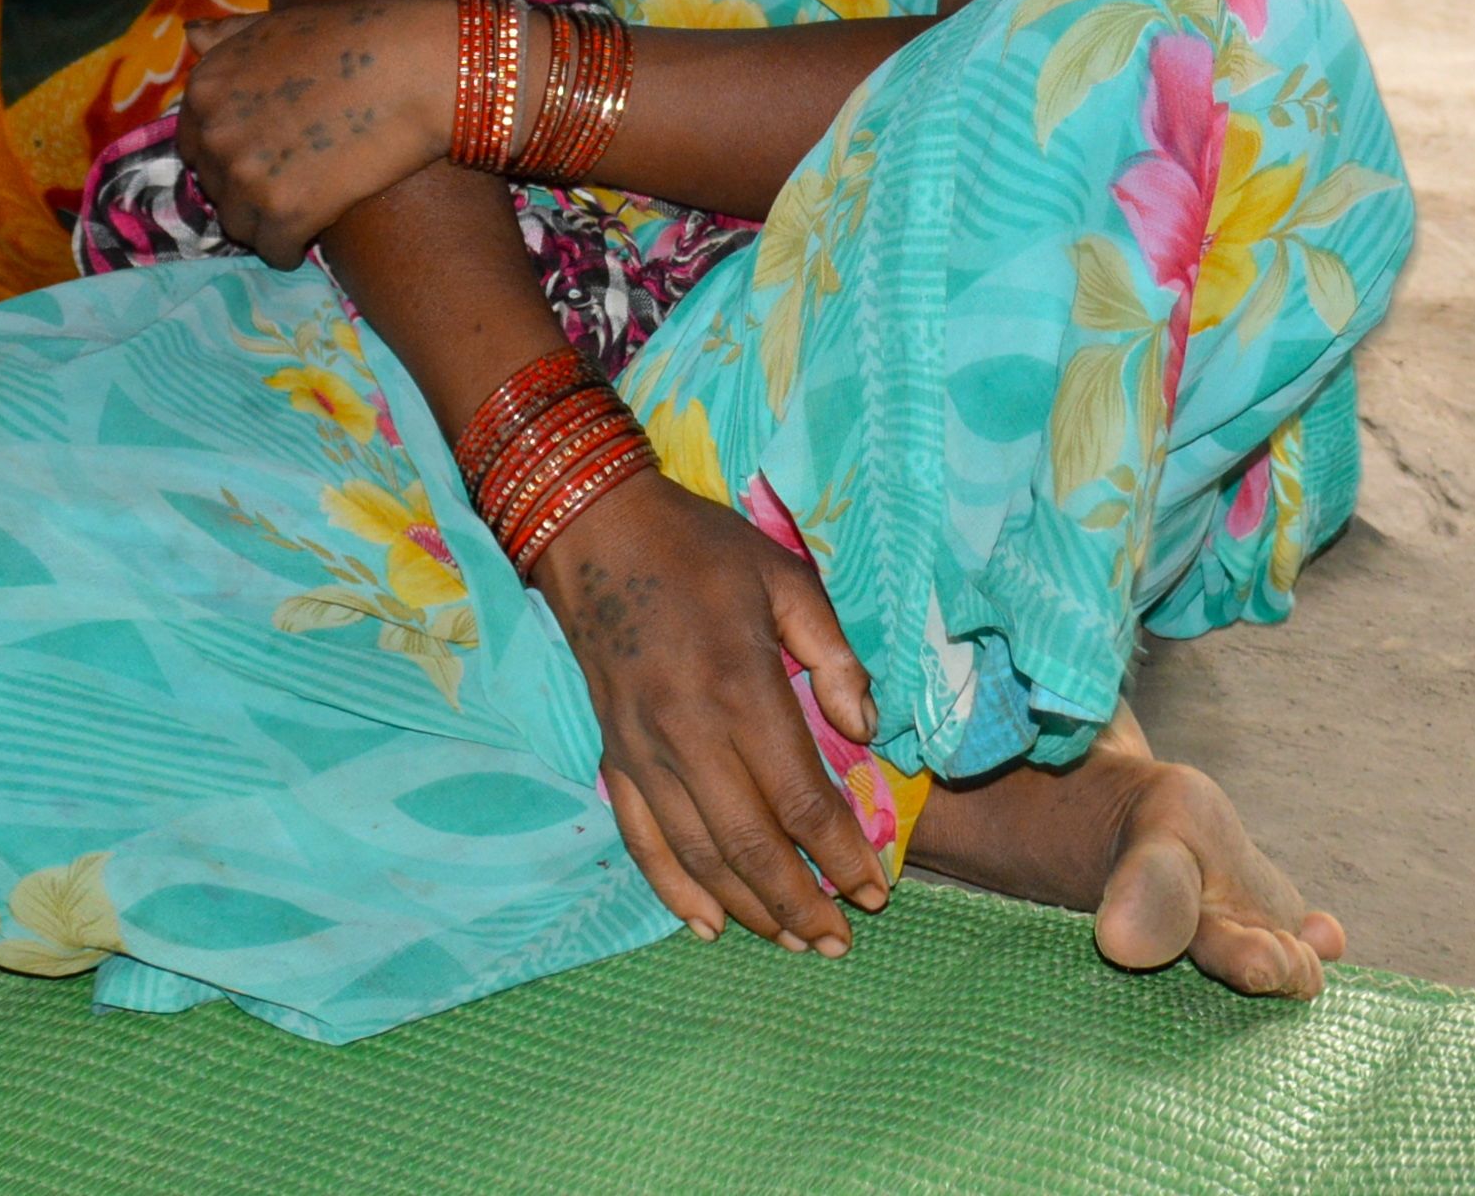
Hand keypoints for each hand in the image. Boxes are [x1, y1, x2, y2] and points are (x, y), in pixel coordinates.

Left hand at [173, 0, 454, 263]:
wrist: (418, 66)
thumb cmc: (359, 34)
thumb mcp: (281, 23)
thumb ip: (230, 36)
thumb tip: (191, 36)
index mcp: (207, 86)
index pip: (192, 143)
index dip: (228, 153)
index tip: (262, 156)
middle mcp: (214, 131)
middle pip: (214, 187)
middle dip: (246, 188)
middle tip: (289, 182)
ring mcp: (246, 175)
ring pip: (239, 224)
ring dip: (265, 222)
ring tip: (300, 212)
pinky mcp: (285, 213)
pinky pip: (274, 251)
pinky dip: (290, 250)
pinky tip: (312, 238)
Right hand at [534, 472, 886, 952]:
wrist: (596, 532)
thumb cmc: (701, 550)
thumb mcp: (787, 578)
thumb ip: (833, 657)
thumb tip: (866, 734)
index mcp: (739, 688)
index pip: (799, 797)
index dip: (842, 853)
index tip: (877, 889)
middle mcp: (687, 733)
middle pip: (750, 844)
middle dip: (801, 903)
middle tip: (840, 942)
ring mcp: (643, 752)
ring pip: (699, 854)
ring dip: (749, 908)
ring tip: (793, 941)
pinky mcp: (614, 756)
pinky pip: (642, 840)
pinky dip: (675, 890)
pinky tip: (709, 925)